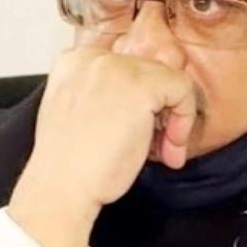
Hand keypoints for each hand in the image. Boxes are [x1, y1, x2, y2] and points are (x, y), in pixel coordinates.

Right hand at [9, 46, 198, 246]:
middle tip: (157, 147)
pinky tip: (169, 148)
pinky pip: (182, 90)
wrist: (62, 189)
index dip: (141, 97)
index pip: (124, 61)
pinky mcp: (141, 86)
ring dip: (173, 119)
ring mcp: (116, 67)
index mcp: (73, 61)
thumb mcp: (82, 113)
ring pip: (168, 79)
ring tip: (162, 152)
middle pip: (148, 71)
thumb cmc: (71, 165)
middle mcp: (93, 57)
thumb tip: (148, 96)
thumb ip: (106, 95)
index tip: (143, 125)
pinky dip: (184, 120)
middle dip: (159, 111)